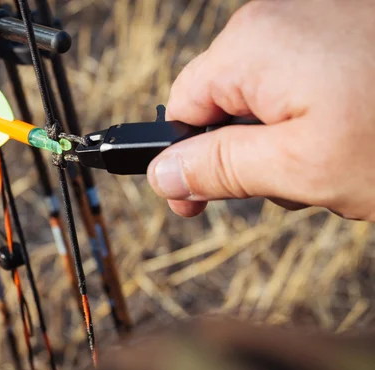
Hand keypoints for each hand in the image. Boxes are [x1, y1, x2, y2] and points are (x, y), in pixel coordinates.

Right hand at [147, 0, 374, 219]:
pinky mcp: (338, 36)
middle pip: (223, 107)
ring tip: (337, 164)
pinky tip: (351, 138)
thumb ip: (220, 169)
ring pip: (265, 102)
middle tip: (295, 186)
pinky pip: (300, 86)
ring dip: (288, 144)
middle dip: (249, 157)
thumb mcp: (300, 167)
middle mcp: (276, 22)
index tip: (194, 204)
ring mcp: (311, 24)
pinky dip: (316, 121)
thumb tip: (162, 174)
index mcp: (252, 46)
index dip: (182, 163)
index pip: (181, 110)